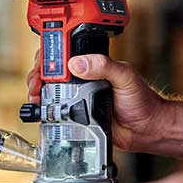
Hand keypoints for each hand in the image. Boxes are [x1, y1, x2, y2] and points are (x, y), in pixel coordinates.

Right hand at [27, 52, 182, 159]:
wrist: (145, 130)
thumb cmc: (142, 101)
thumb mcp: (125, 77)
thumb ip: (105, 66)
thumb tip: (78, 64)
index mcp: (94, 64)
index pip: (66, 52)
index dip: (51, 54)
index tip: (45, 61)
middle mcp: (83, 78)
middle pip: (52, 70)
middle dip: (38, 72)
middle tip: (36, 80)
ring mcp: (78, 96)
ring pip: (49, 88)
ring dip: (37, 89)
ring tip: (36, 94)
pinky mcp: (75, 114)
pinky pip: (55, 109)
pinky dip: (44, 108)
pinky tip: (41, 108)